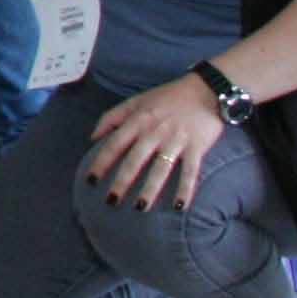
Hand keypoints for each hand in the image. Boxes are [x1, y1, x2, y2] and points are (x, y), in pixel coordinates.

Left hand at [82, 75, 231, 209]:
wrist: (205, 89)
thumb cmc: (167, 97)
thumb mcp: (136, 101)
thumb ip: (112, 117)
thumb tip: (92, 138)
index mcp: (137, 120)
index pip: (114, 145)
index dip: (101, 163)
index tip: (91, 180)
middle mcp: (154, 131)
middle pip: (134, 160)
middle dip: (121, 182)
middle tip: (111, 201)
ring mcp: (176, 140)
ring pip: (160, 168)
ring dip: (150, 189)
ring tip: (140, 207)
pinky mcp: (196, 146)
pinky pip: (190, 171)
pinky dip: (185, 189)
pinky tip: (180, 207)